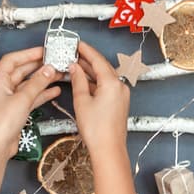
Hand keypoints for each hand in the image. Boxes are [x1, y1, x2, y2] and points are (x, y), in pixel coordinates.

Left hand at [0, 46, 62, 156]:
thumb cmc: (1, 123)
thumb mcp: (22, 99)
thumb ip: (37, 83)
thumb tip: (48, 69)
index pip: (13, 60)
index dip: (28, 53)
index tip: (44, 51)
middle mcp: (3, 87)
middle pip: (22, 71)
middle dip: (39, 66)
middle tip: (55, 61)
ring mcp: (10, 98)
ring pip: (29, 84)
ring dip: (44, 80)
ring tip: (59, 74)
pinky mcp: (17, 109)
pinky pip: (32, 96)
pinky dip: (43, 93)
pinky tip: (55, 90)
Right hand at [69, 39, 130, 160]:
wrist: (108, 149)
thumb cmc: (97, 129)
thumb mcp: (82, 101)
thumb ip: (78, 80)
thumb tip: (74, 68)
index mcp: (112, 83)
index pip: (97, 59)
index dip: (85, 50)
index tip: (76, 43)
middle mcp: (120, 86)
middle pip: (102, 67)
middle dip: (86, 59)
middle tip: (72, 52)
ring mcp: (121, 95)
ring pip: (104, 76)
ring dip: (90, 71)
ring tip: (74, 65)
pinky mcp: (119, 103)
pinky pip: (106, 86)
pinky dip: (94, 82)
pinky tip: (83, 81)